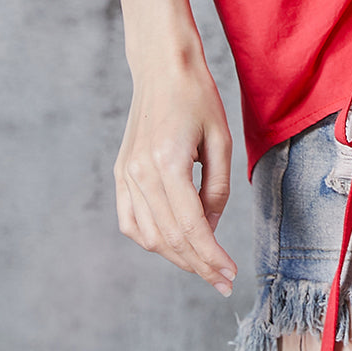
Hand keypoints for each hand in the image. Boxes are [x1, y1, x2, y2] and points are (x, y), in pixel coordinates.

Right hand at [110, 0, 237, 295]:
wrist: (162, 68)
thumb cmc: (198, 97)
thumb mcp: (221, 140)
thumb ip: (217, 189)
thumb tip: (209, 229)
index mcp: (167, 163)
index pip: (191, 226)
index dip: (211, 256)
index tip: (230, 276)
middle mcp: (140, 173)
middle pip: (169, 237)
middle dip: (198, 264)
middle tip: (223, 282)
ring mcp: (125, 174)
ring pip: (148, 235)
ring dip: (176, 256)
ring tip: (204, 265)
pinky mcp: (121, 172)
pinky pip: (130, 221)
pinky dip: (151, 239)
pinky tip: (173, 245)